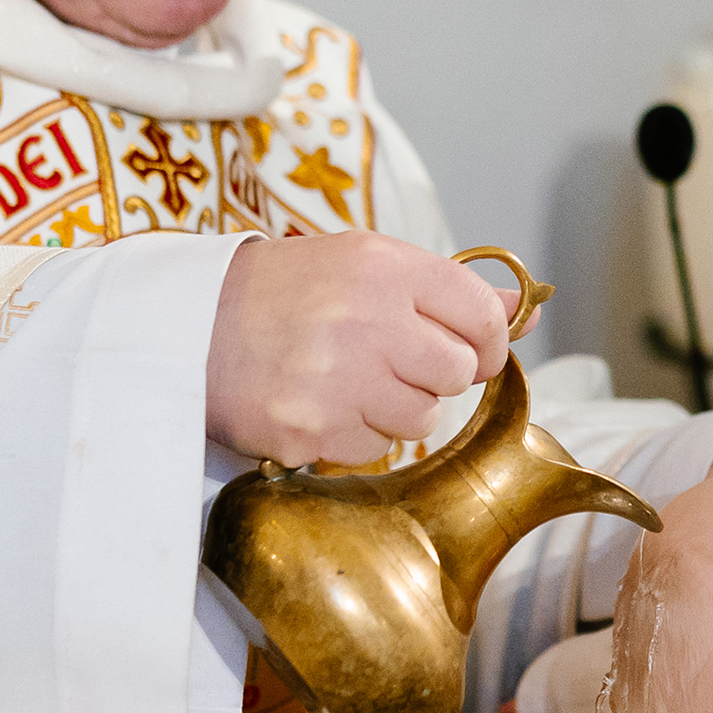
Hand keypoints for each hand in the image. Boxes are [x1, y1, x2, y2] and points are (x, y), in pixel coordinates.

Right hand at [206, 234, 511, 464]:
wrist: (190, 327)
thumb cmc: (285, 293)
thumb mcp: (362, 264)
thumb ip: (443, 288)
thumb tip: (522, 306)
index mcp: (384, 266)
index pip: (481, 313)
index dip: (487, 340)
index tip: (471, 350)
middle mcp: (368, 318)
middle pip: (457, 372)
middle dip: (434, 375)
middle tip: (393, 362)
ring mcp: (340, 379)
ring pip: (423, 418)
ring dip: (397, 408)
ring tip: (350, 380)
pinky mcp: (312, 429)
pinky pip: (374, 448)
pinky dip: (356, 433)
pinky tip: (321, 403)